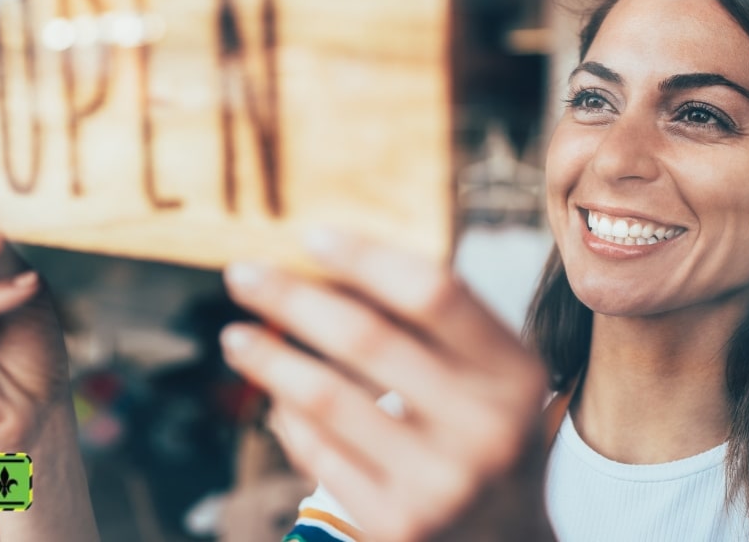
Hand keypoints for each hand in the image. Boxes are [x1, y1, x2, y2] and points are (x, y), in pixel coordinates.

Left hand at [220, 231, 553, 541]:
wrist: (505, 541)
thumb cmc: (482, 433)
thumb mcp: (490, 375)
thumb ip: (432, 323)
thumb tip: (328, 265)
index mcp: (514, 373)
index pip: (435, 293)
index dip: (367, 258)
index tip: (309, 236)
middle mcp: (486, 428)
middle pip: (367, 339)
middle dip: (292, 299)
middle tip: (242, 275)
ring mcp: (440, 483)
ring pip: (327, 399)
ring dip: (269, 359)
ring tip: (235, 336)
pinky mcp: (397, 523)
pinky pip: (318, 452)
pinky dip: (287, 416)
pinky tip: (273, 395)